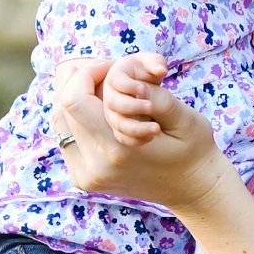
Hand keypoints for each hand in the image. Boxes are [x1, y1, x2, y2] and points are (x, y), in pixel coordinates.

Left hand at [51, 54, 234, 213]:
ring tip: (102, 88)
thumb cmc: (193, 149)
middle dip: (81, 81)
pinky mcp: (84, 179)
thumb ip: (152, 92)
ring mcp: (86, 176)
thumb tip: (121, 70)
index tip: (112, 65)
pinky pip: (66, 137)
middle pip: (62, 108)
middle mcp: (94, 166)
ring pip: (59, 122)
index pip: (75, 99)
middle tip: (107, 72)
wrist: (193, 189)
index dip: (88, 72)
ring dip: (75, 97)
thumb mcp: (183, 116)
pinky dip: (77, 117)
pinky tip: (98, 108)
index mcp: (116, 150)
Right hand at [103, 54, 165, 146]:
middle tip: (150, 108)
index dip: (127, 85)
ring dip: (134, 127)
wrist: (166, 96)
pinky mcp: (120, 126)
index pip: (115, 79)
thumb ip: (156, 65)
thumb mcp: (157, 65)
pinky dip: (134, 139)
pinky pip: (119, 137)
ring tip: (156, 129)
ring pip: (115, 123)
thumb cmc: (157, 71)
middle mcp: (111, 92)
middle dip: (130, 106)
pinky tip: (150, 137)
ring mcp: (114, 110)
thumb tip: (160, 69)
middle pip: (111, 102)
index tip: (143, 90)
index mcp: (118, 72)